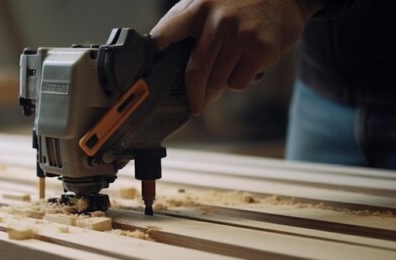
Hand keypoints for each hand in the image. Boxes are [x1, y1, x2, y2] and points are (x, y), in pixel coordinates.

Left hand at [151, 0, 321, 114]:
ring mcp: (239, 35)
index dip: (151, 58)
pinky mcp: (259, 49)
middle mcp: (217, 20)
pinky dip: (238, 82)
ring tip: (222, 81)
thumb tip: (159, 55)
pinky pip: (238, 83)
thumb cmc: (242, 3)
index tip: (143, 79)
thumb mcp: (210, 2)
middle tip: (195, 105)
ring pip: (217, 81)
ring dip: (217, 89)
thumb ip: (186, 22)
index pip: (164, 35)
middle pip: (195, 72)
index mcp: (198, 8)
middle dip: (193, 95)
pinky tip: (244, 66)